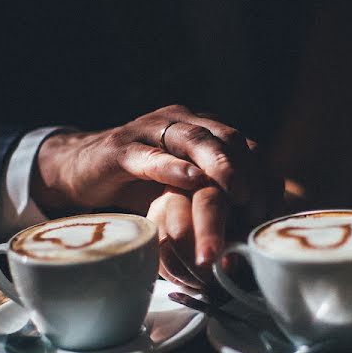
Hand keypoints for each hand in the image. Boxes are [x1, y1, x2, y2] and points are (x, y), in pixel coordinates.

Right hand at [34, 105, 282, 283]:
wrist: (81, 170)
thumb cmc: (141, 185)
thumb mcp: (185, 191)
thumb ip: (216, 198)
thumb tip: (256, 230)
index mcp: (202, 130)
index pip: (244, 145)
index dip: (261, 173)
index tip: (270, 207)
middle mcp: (181, 123)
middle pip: (225, 137)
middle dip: (246, 169)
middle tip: (258, 201)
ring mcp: (150, 131)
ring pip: (193, 139)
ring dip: (219, 165)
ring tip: (237, 190)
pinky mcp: (121, 148)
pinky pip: (151, 155)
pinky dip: (173, 166)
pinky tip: (192, 179)